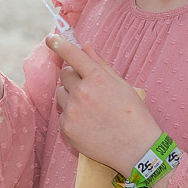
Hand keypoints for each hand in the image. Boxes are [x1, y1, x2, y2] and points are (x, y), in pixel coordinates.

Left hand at [48, 34, 161, 173]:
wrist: (136, 149)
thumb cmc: (133, 114)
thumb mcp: (122, 85)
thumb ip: (101, 64)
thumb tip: (86, 45)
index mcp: (98, 79)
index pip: (73, 56)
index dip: (60, 45)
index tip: (50, 38)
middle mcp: (82, 93)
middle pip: (64, 74)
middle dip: (73, 76)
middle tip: (88, 86)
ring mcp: (72, 111)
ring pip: (60, 93)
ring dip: (70, 95)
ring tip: (90, 108)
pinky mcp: (67, 128)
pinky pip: (62, 114)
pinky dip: (72, 115)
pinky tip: (89, 123)